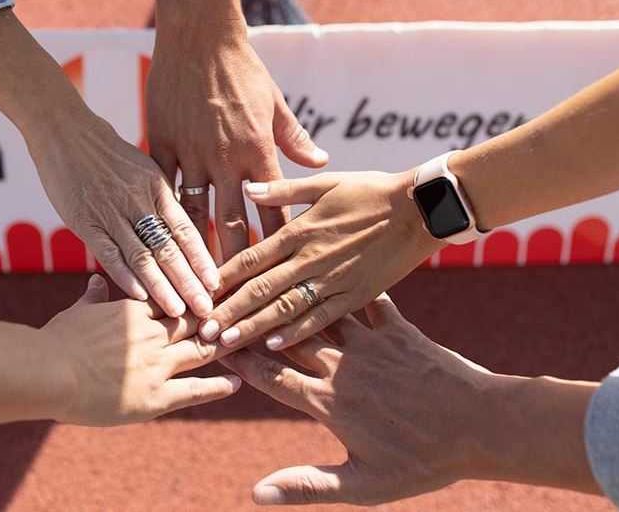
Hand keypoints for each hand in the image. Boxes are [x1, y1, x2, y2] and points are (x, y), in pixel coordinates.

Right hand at [0, 9, 218, 317]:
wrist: (63, 129)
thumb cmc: (107, 151)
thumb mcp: (143, 167)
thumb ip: (161, 198)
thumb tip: (184, 230)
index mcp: (157, 186)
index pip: (185, 228)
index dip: (202, 258)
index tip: (218, 284)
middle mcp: (137, 199)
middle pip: (169, 247)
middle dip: (190, 281)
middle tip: (207, 310)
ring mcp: (110, 210)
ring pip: (141, 254)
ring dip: (161, 286)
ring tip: (178, 312)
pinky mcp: (84, 220)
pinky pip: (108, 251)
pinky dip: (123, 274)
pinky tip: (138, 296)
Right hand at [43, 275, 239, 425]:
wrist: (49, 372)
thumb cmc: (56, 341)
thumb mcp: (77, 313)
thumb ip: (93, 298)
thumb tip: (97, 281)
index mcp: (134, 312)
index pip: (175, 300)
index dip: (195, 298)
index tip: (214, 293)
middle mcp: (153, 335)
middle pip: (197, 322)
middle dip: (219, 318)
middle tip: (242, 314)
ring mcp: (158, 365)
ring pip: (202, 350)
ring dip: (224, 346)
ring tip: (245, 344)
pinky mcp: (157, 396)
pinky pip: (196, 390)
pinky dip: (219, 386)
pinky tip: (238, 383)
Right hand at [149, 1, 327, 259]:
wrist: (198, 38)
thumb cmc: (242, 69)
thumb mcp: (275, 102)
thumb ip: (295, 138)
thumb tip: (322, 161)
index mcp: (256, 151)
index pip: (270, 210)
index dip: (273, 245)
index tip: (276, 279)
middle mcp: (224, 159)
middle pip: (230, 222)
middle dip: (233, 263)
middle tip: (232, 299)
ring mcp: (190, 153)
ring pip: (192, 212)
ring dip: (193, 249)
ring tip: (193, 284)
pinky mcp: (161, 143)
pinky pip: (160, 187)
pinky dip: (158, 214)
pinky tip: (155, 242)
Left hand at [200, 171, 443, 348]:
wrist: (421, 209)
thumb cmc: (371, 191)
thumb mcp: (324, 184)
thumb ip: (283, 189)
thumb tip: (247, 186)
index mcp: (299, 231)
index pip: (250, 258)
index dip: (221, 279)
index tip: (197, 295)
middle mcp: (311, 258)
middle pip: (259, 290)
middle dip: (227, 312)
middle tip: (199, 332)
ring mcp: (333, 280)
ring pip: (284, 309)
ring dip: (252, 328)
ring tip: (225, 344)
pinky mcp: (356, 295)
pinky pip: (321, 317)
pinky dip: (297, 331)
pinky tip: (273, 345)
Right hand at [219, 295, 503, 505]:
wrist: (483, 425)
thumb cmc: (424, 462)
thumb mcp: (364, 485)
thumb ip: (307, 486)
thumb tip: (256, 494)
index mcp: (328, 403)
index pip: (269, 376)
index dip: (236, 358)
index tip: (206, 341)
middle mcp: (342, 367)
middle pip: (284, 336)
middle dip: (249, 317)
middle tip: (219, 295)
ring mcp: (371, 343)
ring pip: (318, 312)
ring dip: (288, 292)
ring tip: (261, 272)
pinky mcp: (399, 330)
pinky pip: (364, 299)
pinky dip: (343, 282)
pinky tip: (328, 261)